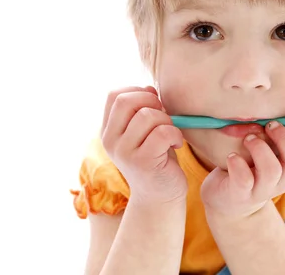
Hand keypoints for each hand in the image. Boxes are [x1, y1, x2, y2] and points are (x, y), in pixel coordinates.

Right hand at [101, 86, 187, 204]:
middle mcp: (110, 140)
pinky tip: (176, 145)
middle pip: (126, 101)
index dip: (137, 92)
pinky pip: (162, 133)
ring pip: (147, 115)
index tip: (153, 104)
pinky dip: (175, 135)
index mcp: (108, 130)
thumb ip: (141, 110)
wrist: (159, 196)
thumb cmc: (155, 159)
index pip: (114, 95)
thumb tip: (149, 88)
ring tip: (170, 134)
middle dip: (151, 101)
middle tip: (164, 116)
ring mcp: (124, 152)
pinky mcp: (142, 162)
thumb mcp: (143, 131)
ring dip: (166, 120)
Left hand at [200, 121, 284, 218]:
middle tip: (269, 126)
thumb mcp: (266, 156)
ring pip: (271, 170)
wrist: (226, 204)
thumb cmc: (248, 170)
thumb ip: (274, 140)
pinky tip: (232, 156)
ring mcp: (261, 190)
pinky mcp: (240, 194)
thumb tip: (277, 113)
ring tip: (248, 139)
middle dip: (284, 138)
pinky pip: (244, 178)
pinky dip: (237, 163)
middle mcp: (280, 183)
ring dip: (260, 147)